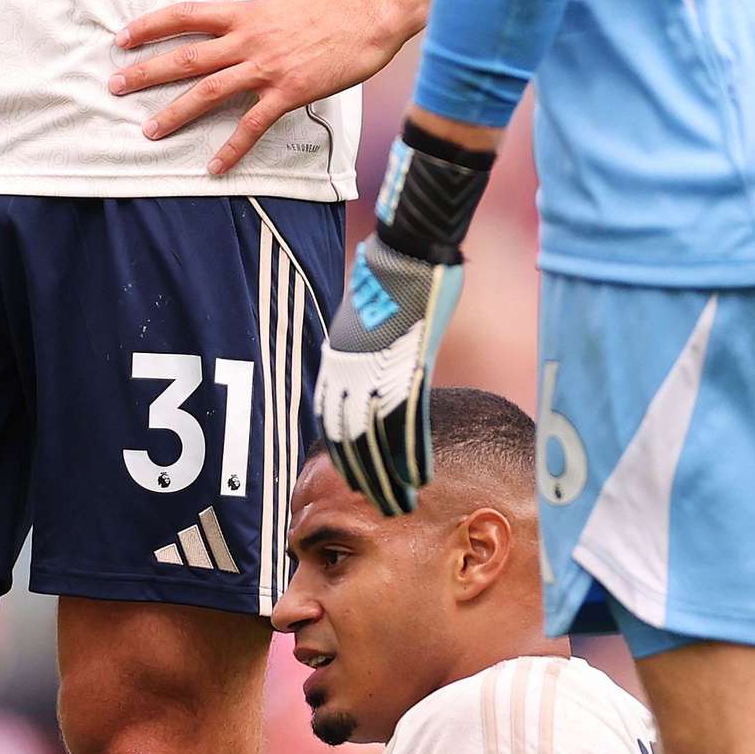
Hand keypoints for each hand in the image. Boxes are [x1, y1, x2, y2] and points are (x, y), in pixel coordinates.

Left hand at [114, 0, 404, 176]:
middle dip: (145, 72)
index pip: (184, 16)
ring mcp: (264, 68)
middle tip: (114, 86)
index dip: (149, 26)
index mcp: (243, 14)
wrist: (367, 17)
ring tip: (149, 131)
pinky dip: (231, 148)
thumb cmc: (334, 6)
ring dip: (174, 113)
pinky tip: (214, 168)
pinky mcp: (286, 93)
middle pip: (185, 57)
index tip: (122, 37)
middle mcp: (246, 40)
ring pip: (208, 92)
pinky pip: (252, 125)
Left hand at [314, 238, 465, 516]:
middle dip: (368, 479)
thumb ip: (364, 351)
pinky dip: (413, 453)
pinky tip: (421, 476)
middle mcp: (349, 371)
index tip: (358, 484)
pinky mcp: (407, 366)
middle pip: (351, 441)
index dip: (346, 458)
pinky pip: (407, 422)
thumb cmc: (392, 275)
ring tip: (402, 504)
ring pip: (377, 441)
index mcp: (336, 361)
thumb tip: (373, 368)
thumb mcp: (366, 318)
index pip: (333, 424)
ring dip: (389, 477)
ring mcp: (377, 370)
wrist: (408, 246)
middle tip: (384, 507)